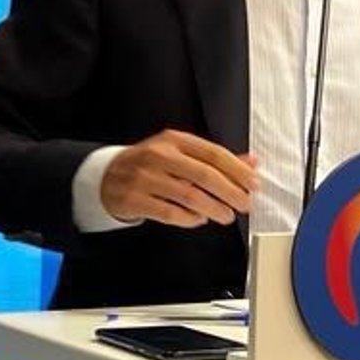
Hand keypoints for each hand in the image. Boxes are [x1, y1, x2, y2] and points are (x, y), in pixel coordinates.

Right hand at [101, 129, 257, 227]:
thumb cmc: (150, 164)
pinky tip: (199, 219)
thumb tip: (251, 162)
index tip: (253, 183)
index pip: (214, 153)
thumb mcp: (180, 153)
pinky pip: (170, 213)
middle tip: (245, 204)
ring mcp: (146, 177)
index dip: (237, 170)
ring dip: (214, 208)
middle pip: (204, 174)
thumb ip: (215, 159)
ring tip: (226, 215)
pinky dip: (189, 219)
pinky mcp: (135, 199)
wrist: (106, 176)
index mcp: (175, 140)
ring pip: (189, 196)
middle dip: (230, 192)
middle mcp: (160, 155)